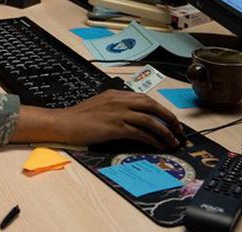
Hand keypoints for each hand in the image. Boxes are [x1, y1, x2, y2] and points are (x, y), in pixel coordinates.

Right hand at [10, 90, 182, 149]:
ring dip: (164, 131)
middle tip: (178, 129)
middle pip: (151, 105)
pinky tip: (158, 145)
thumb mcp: (99, 105)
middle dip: (168, 117)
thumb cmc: (78, 117)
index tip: (169, 119)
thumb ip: (115, 106)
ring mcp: (117, 113)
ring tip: (172, 141)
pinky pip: (140, 133)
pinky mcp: (114, 127)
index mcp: (116, 94)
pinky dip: (152, 139)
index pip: (144, 98)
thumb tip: (132, 115)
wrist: (63, 123)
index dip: (160, 109)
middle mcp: (119, 101)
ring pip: (149, 120)